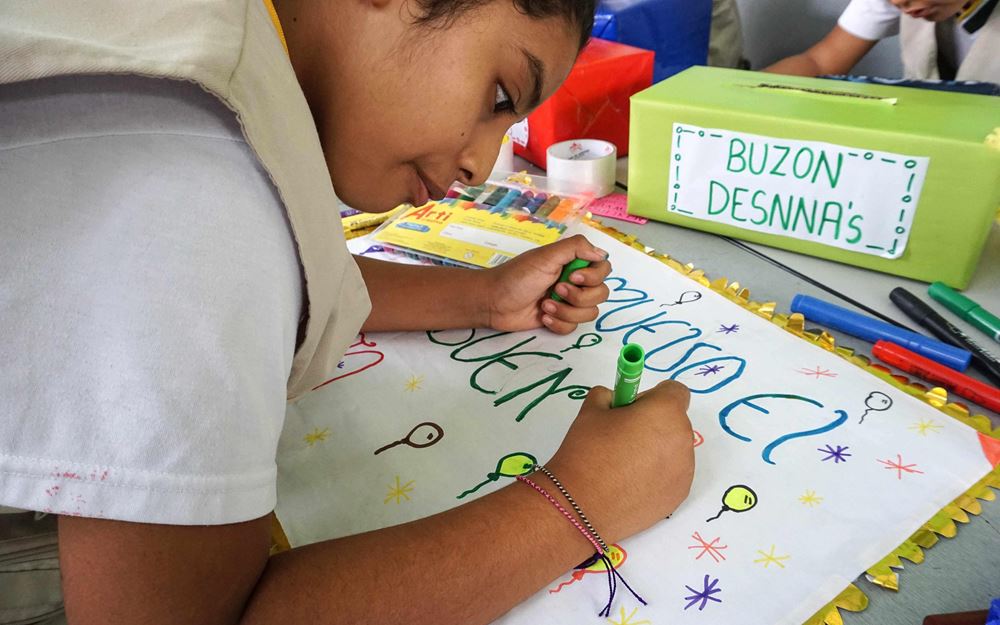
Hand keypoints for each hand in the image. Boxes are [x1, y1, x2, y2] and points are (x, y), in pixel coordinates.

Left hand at [485, 234, 610, 333]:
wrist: (493, 303)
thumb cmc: (517, 276)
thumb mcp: (546, 256)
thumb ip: (575, 248)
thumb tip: (601, 253)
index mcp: (572, 262)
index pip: (603, 268)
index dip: (594, 276)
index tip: (573, 276)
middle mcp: (574, 281)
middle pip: (601, 293)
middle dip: (579, 296)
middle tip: (556, 290)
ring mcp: (567, 302)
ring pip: (589, 313)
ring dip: (567, 311)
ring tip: (546, 306)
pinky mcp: (559, 319)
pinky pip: (574, 327)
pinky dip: (559, 323)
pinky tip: (543, 317)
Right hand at [545, 381, 694, 543]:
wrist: (581, 506)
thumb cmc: (587, 451)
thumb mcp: (591, 410)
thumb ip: (609, 396)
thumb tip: (615, 400)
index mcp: (665, 412)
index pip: (675, 391)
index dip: (654, 397)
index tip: (633, 409)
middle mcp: (683, 439)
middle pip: (675, 422)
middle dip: (654, 424)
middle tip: (622, 439)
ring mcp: (684, 471)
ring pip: (674, 450)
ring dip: (657, 450)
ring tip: (624, 467)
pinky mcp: (678, 496)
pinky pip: (672, 475)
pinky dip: (657, 475)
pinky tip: (630, 485)